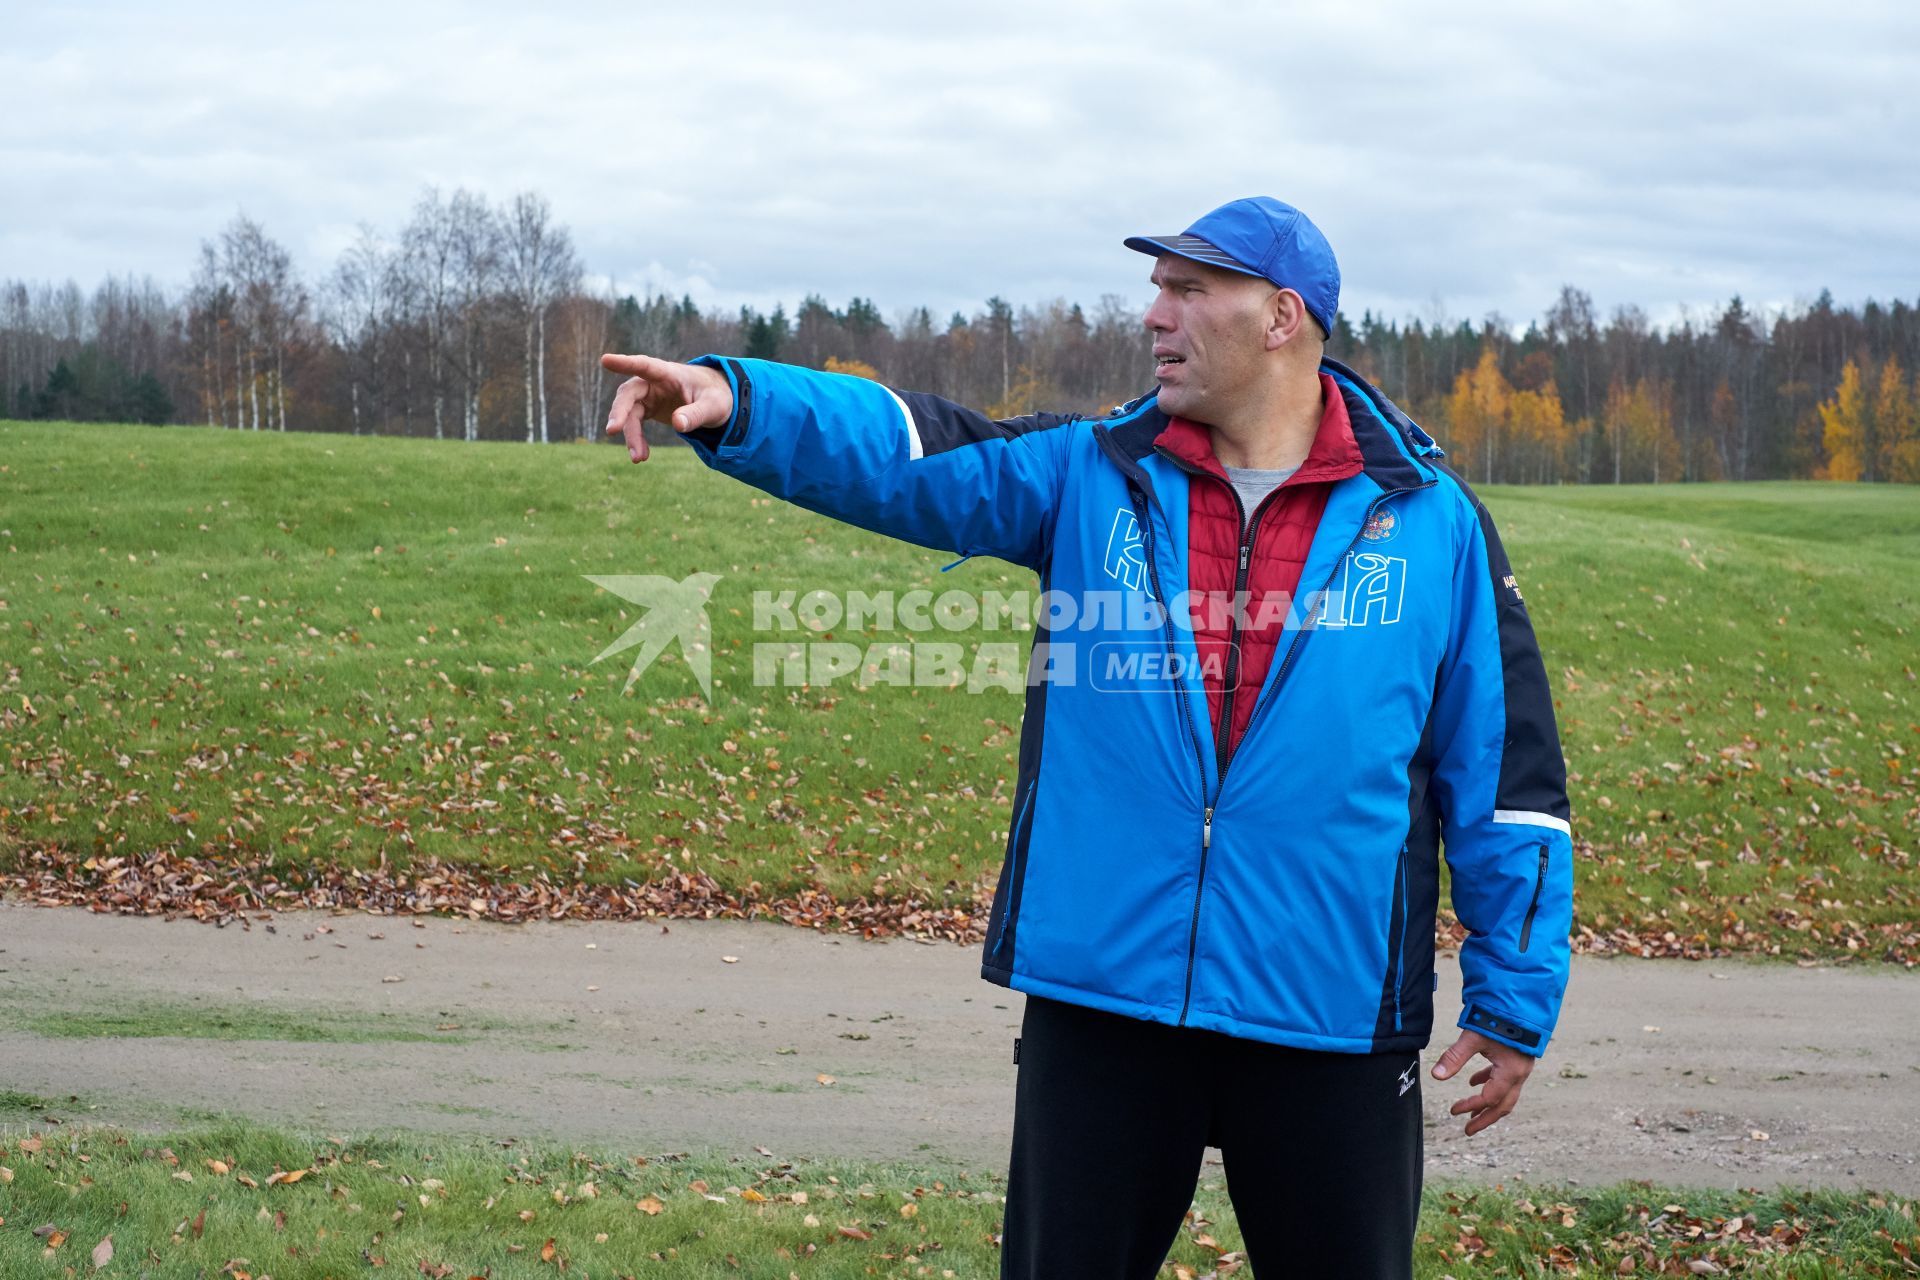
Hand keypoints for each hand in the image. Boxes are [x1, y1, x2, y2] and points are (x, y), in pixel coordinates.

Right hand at [600, 353, 735, 462]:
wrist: (713, 401)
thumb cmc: (715, 396)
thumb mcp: (714, 406)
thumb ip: (696, 414)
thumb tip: (678, 425)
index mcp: (669, 373)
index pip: (645, 365)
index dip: (625, 363)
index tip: (605, 360)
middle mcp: (653, 382)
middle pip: (629, 393)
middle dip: (620, 411)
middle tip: (612, 430)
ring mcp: (648, 396)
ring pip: (630, 413)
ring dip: (631, 435)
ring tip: (638, 459)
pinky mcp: (647, 409)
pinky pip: (634, 424)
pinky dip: (636, 440)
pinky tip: (641, 456)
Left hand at [1431, 1029, 1534, 1135]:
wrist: (1521, 1001)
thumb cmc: (1499, 1019)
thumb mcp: (1473, 1037)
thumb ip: (1454, 1057)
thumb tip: (1435, 1076)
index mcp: (1510, 1072)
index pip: (1488, 1098)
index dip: (1470, 1106)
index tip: (1453, 1111)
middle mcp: (1520, 1074)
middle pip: (1503, 1105)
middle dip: (1485, 1119)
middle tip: (1468, 1130)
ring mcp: (1521, 1067)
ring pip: (1506, 1094)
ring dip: (1488, 1104)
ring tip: (1471, 1112)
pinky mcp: (1518, 1059)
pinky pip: (1505, 1079)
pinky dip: (1489, 1083)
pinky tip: (1474, 1081)